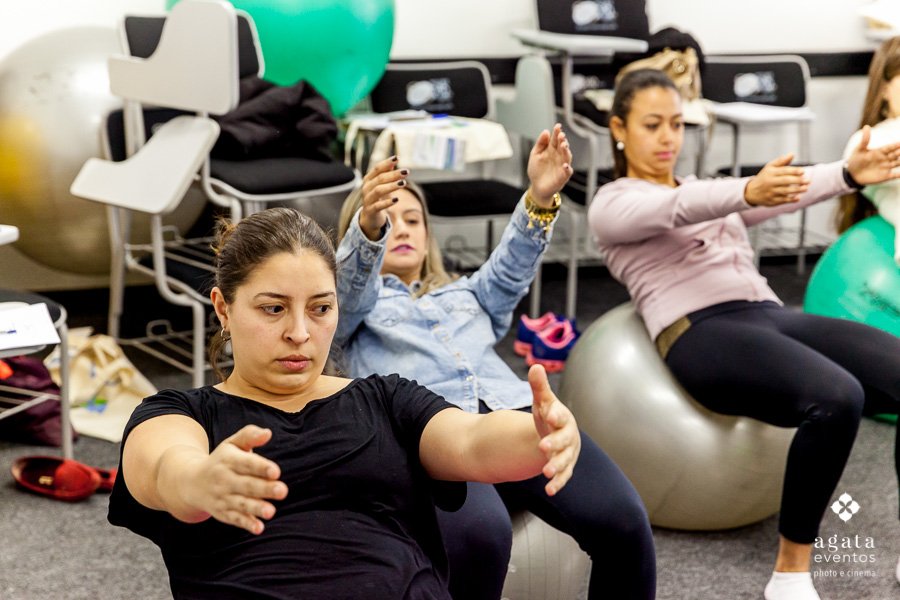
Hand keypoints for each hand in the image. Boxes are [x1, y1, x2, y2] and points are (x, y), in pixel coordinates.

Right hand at [181, 425, 287, 534]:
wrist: (191, 482)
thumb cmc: (221, 460)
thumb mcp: (232, 444)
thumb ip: (250, 435)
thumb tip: (268, 433)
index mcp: (228, 460)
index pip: (246, 463)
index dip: (261, 467)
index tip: (276, 472)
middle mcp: (224, 479)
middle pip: (246, 485)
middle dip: (264, 489)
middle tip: (282, 491)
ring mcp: (222, 498)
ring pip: (241, 504)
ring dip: (256, 508)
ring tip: (271, 512)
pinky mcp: (222, 513)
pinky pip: (235, 519)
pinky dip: (246, 524)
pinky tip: (259, 528)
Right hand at [357, 156, 409, 239]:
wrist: (369, 217)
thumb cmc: (377, 198)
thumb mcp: (381, 185)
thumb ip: (386, 174)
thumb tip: (394, 161)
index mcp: (369, 179)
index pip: (377, 168)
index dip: (387, 163)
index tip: (397, 158)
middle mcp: (366, 188)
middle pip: (380, 179)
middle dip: (393, 174)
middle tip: (406, 172)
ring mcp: (367, 199)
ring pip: (378, 191)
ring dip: (391, 186)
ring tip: (403, 183)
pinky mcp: (370, 210)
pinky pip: (378, 206)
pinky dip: (387, 202)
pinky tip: (396, 200)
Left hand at [526, 123, 573, 206]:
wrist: (537, 187)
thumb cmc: (537, 170)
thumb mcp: (535, 155)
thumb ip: (540, 143)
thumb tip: (546, 131)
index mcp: (551, 150)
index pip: (555, 139)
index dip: (557, 132)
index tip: (557, 126)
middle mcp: (558, 156)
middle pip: (562, 146)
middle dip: (562, 140)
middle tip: (561, 135)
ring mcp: (562, 165)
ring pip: (567, 156)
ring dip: (566, 151)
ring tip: (564, 145)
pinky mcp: (563, 176)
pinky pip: (568, 171)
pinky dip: (567, 168)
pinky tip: (564, 165)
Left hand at [529, 364, 579, 495]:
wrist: (557, 433)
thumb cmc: (549, 415)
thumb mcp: (543, 401)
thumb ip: (539, 387)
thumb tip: (535, 366)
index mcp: (563, 418)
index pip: (561, 416)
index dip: (556, 415)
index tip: (550, 414)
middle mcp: (568, 436)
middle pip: (564, 440)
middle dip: (555, 444)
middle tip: (543, 447)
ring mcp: (568, 453)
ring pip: (565, 460)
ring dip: (556, 466)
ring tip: (546, 471)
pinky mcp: (565, 467)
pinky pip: (563, 476)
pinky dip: (557, 483)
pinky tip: (549, 490)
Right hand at [743, 153, 809, 206]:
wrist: (751, 192)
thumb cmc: (764, 177)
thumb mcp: (769, 167)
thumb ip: (781, 161)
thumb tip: (792, 154)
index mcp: (770, 173)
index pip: (783, 171)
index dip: (794, 171)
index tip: (803, 171)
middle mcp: (770, 183)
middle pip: (785, 181)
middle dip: (797, 181)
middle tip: (808, 180)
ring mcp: (770, 192)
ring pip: (785, 191)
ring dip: (796, 190)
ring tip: (806, 188)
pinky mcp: (771, 201)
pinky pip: (782, 200)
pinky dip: (791, 199)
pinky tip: (798, 198)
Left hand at [846, 125, 899, 185]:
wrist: (852, 174)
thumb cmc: (855, 160)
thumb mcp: (859, 150)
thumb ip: (865, 140)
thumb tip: (866, 126)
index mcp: (880, 151)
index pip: (890, 147)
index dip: (896, 145)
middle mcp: (885, 158)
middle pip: (896, 154)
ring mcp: (886, 167)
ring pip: (898, 163)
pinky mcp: (885, 176)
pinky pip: (895, 175)